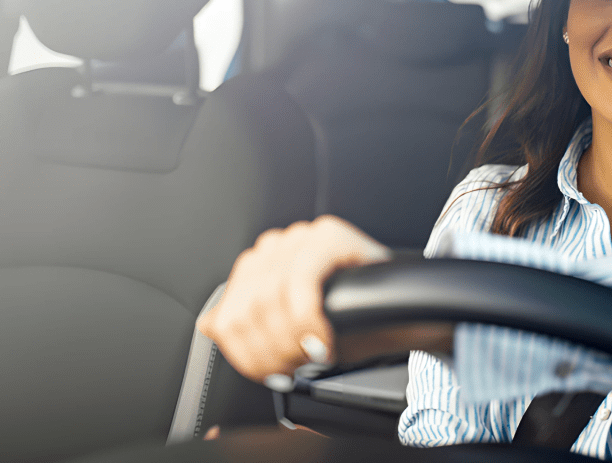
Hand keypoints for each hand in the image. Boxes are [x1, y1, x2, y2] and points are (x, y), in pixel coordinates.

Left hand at [197, 215, 390, 382]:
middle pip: (246, 310)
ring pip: (268, 299)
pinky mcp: (327, 236)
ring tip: (312, 358)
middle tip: (295, 371)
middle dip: (270, 353)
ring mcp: (300, 237)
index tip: (271, 376)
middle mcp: (275, 247)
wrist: (401, 304)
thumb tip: (210, 325)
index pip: (228, 314)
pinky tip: (324, 341)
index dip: (246, 355)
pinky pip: (301, 283)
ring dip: (290, 341)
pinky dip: (308, 321)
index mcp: (259, 266)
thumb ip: (249, 323)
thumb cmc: (348, 317)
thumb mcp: (290, 326)